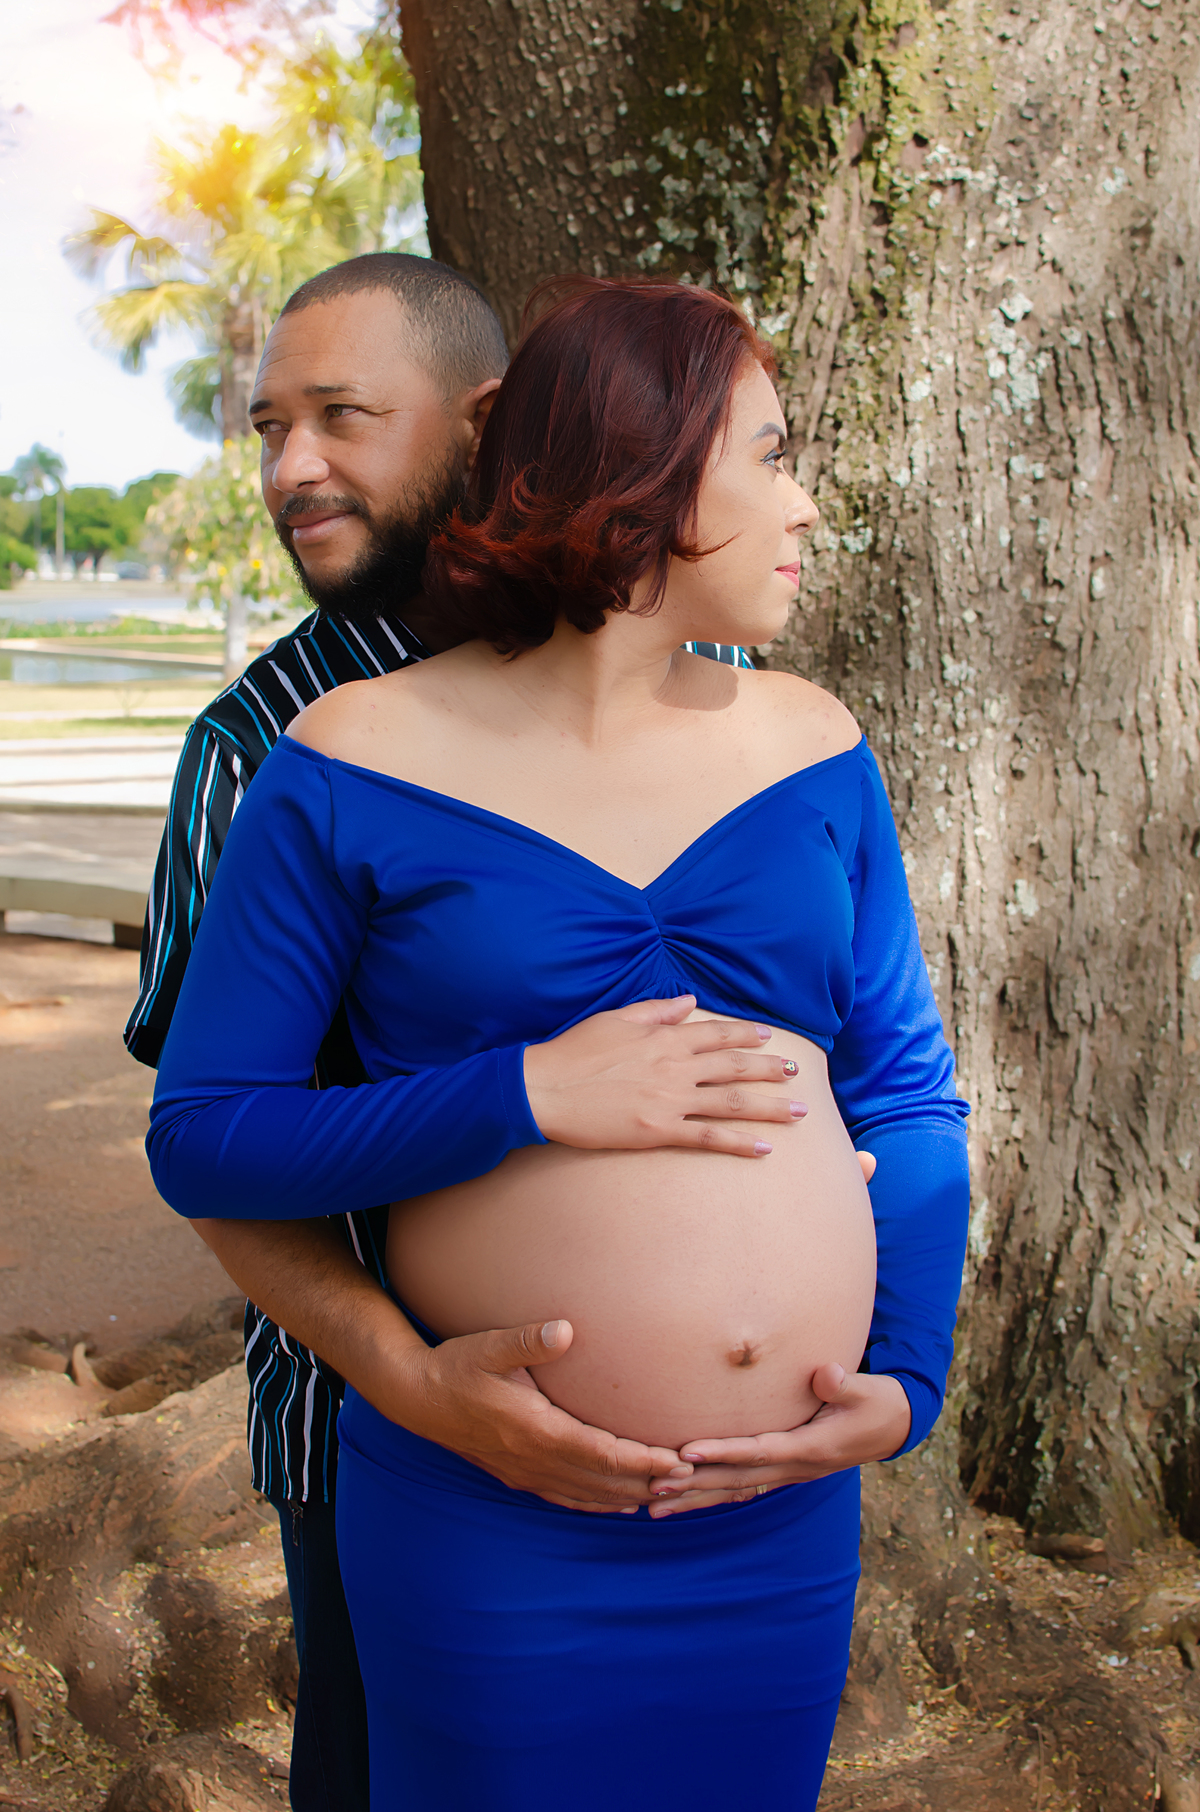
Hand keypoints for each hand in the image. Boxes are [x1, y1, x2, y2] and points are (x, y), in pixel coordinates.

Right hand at [398, 1314, 694, 1512]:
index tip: (678, 1461)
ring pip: (588, 1495)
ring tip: (669, 1494)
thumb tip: (565, 1328)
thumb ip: (529, 1340)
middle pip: (604, 1482)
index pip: (602, 1454)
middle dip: (649, 1482)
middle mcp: (535, 1460)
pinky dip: (599, 1502)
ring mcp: (526, 1472)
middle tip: (693, 1481)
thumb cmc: (457, 1367)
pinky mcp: (518, 1474)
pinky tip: (620, 1503)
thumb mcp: (490, 1346)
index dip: (643, 1462)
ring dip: (630, 1495)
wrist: (416, 1398)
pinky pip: (567, 1498)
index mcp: (537, 1430)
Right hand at [523, 994, 809, 1159]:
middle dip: (769, 1069)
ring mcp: (670, 1100)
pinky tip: (765, 1149)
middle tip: (796, 1073)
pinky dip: (740, 1143)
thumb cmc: (574, 1052)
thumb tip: (689, 1001)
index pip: (717, 1033)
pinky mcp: (660, 1131)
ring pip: (733, 1102)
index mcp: (664, 1037)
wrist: (545, 1088)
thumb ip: (656, 1009)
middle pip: (734, 1066)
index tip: (769, 1038)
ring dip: (770, 1106)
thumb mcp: (615, 1018)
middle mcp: (675, 1066)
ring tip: (800, 1111)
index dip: (746, 1035)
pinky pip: (709, 1137)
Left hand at [644, 1364, 911, 1517]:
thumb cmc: (878, 1403)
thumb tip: (825, 1373)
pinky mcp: (784, 1470)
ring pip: (734, 1489)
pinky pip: (742, 1486)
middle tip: (652, 1488)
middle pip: (736, 1479)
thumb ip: (843, 1383)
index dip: (722, 1453)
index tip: (686, 1453)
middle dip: (694, 1484)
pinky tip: (684, 1500)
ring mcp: (788, 1473)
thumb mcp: (868, 1391)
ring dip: (694, 1497)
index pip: (758, 1452)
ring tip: (653, 1506)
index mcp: (811, 1449)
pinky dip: (711, 1493)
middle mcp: (794, 1468)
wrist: (895, 1427)